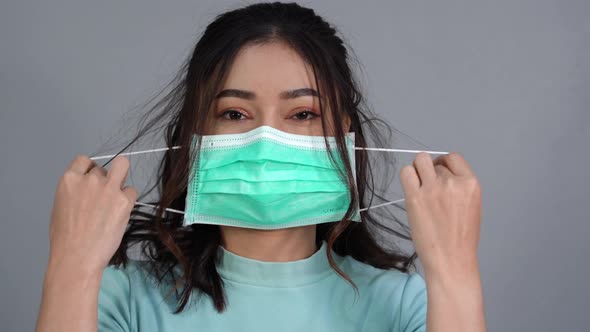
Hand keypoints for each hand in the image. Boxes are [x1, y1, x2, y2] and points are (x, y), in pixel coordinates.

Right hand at [47, 155, 137, 276]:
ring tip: (117, 197)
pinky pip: (132, 191)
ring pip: (122, 165)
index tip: (93, 181)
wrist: (76, 257)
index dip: (90, 170)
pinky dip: (129, 200)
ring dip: (121, 178)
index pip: (84, 160)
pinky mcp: (124, 200)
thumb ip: (75, 192)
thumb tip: (87, 190)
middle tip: (106, 196)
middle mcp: (89, 180)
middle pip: (104, 167)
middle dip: (106, 179)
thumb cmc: (66, 239)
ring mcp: (108, 188)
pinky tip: (120, 214)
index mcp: (69, 180)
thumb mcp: (61, 207)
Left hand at [399, 152, 481, 280]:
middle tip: (427, 187)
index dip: (443, 162)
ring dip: (417, 170)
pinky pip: (406, 172)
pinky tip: (410, 189)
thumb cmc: (460, 240)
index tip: (438, 171)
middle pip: (435, 162)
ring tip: (418, 186)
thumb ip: (458, 188)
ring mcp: (433, 189)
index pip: (453, 158)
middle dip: (430, 171)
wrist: (451, 261)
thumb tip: (440, 173)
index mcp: (471, 184)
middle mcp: (453, 183)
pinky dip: (406, 176)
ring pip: (419, 161)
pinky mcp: (416, 197)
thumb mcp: (470, 207)